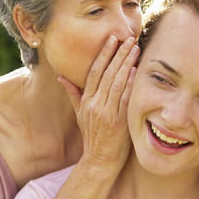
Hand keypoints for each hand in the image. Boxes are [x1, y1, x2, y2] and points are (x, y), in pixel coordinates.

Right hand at [58, 35, 138, 168]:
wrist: (100, 159)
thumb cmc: (92, 136)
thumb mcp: (80, 115)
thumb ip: (73, 94)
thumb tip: (62, 77)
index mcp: (86, 101)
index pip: (94, 72)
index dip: (103, 54)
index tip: (112, 40)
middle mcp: (95, 105)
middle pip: (107, 74)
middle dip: (118, 54)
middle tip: (128, 38)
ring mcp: (107, 113)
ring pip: (117, 83)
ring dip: (127, 64)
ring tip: (135, 48)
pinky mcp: (119, 121)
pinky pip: (125, 98)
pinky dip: (131, 83)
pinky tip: (137, 71)